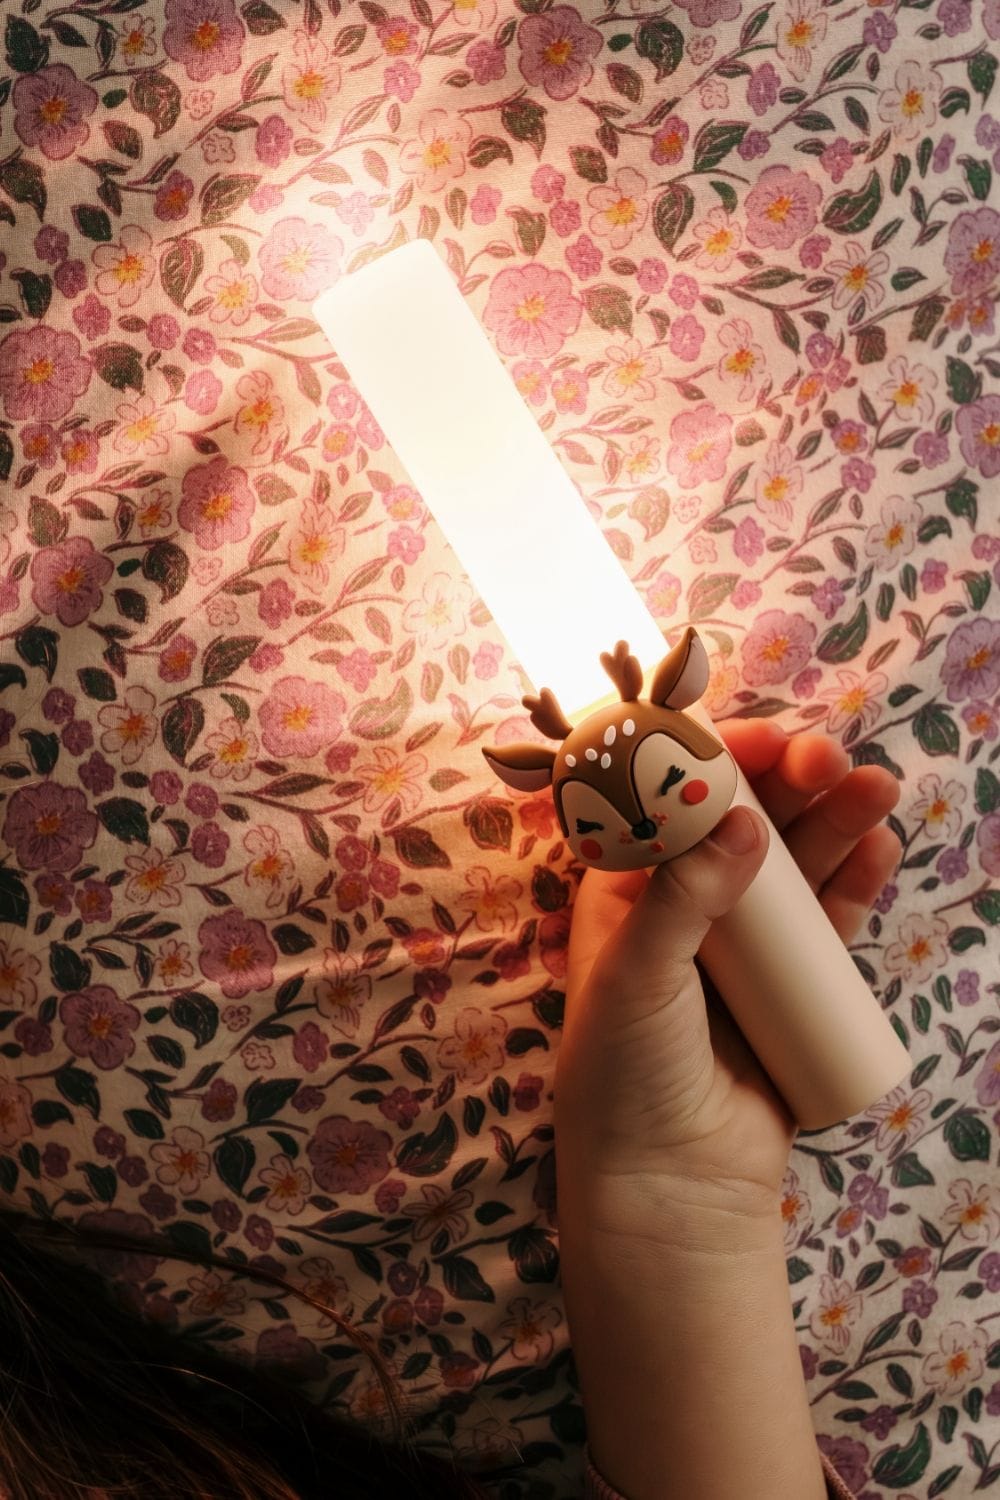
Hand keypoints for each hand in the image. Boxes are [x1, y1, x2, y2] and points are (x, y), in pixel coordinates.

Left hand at [555, 720, 901, 1221]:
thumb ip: (683, 901)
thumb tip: (740, 824)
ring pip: (795, 864)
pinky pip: (828, 921)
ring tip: (876, 788)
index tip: (763, 739)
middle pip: (743, 822)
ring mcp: (744, 945)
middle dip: (787, 782)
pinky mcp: (791, 985)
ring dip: (834, 819)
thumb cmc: (625, 1076)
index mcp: (626, 892)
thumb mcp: (636, 978)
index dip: (713, 762)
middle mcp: (685, 906)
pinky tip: (878, 845)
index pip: (670, 803)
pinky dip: (854, 881)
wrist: (670, 1188)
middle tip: (829, 760)